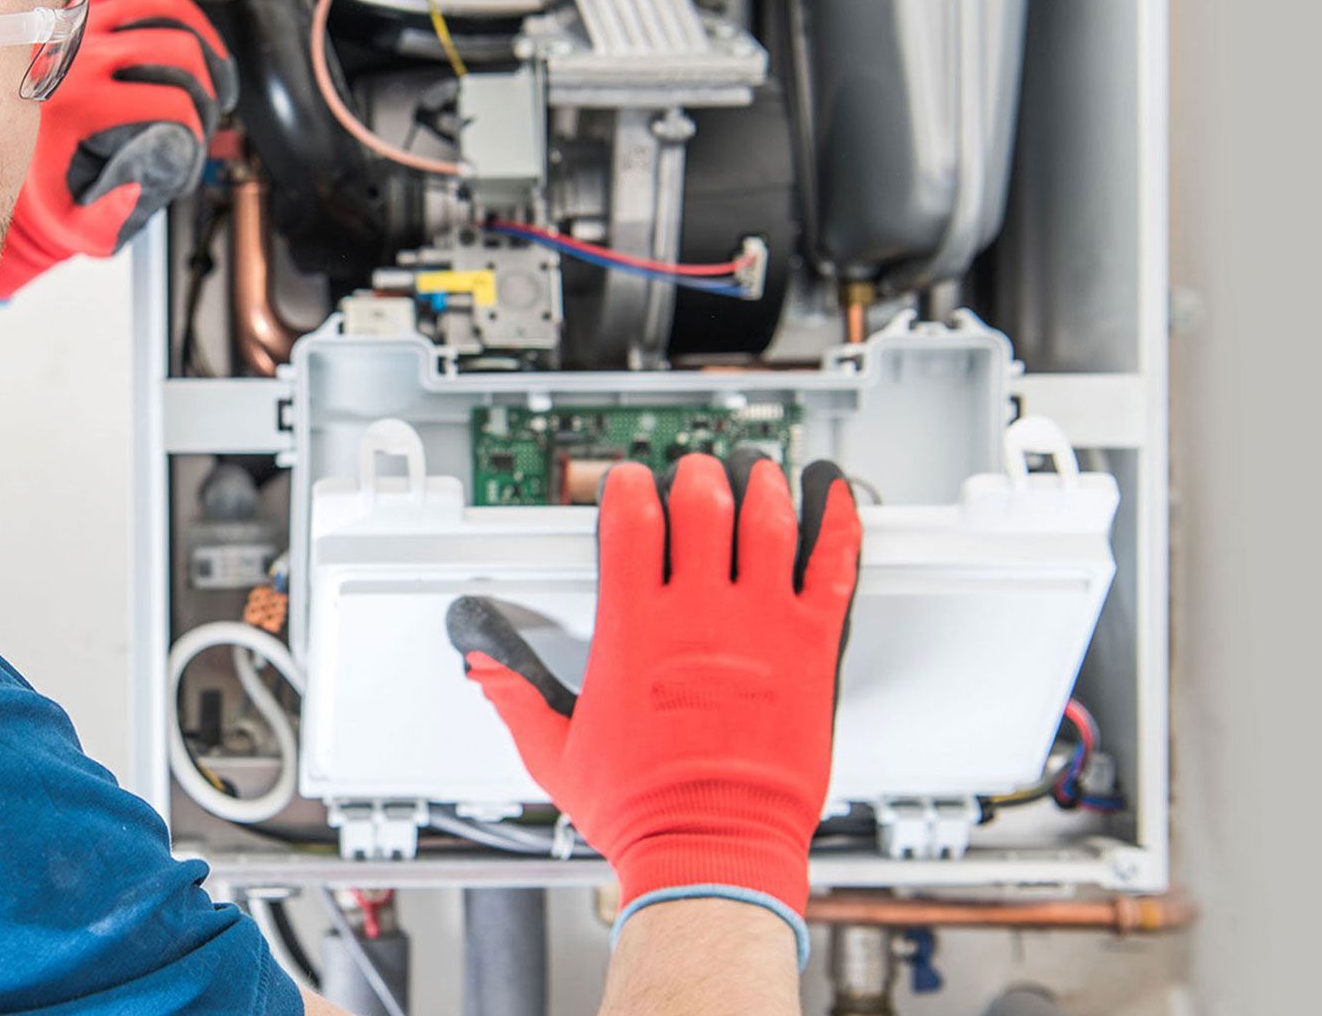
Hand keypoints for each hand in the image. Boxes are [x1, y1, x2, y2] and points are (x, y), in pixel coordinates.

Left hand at [0, 0, 235, 298]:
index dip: (198, 128)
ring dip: (200, 33)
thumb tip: (141, 186)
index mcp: (81, 105)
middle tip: (209, 105)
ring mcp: (79, 23)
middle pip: (176, 47)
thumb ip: (112, 216)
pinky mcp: (79, 5)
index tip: (193, 142)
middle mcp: (78, 56)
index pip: (172, 102)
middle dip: (208, 82)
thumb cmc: (43, 187)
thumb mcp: (75, 221)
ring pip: (160, 0)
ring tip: (208, 64)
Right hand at [445, 451, 860, 961]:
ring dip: (762, 485)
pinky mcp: (810, 648)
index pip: (630, 520)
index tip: (629, 483)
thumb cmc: (643, 811)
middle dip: (696, 476)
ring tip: (758, 472)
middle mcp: (698, 614)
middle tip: (697, 474)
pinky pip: (833, 567)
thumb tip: (483, 666)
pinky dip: (838, 523)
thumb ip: (517, 696)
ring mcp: (760, 625)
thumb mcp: (555, 753)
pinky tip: (836, 497)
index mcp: (635, 629)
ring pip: (767, 521)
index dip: (628, 488)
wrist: (712, 848)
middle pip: (701, 504)